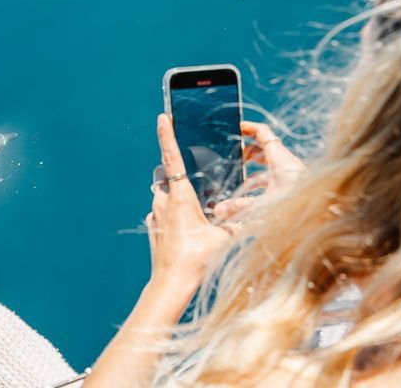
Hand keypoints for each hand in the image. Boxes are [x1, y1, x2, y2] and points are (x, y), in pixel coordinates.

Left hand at [146, 114, 230, 295]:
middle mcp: (163, 201)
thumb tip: (248, 215)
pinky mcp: (152, 226)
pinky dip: (175, 214)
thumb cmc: (196, 260)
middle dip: (183, 175)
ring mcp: (155, 214)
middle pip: (170, 177)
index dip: (168, 135)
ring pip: (167, 195)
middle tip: (198, 184)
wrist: (171, 283)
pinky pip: (163, 212)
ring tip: (197, 215)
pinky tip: (187, 230)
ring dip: (180, 198)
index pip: (172, 158)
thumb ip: (235, 222)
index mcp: (180, 197)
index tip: (162, 116)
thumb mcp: (223, 238)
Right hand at [212, 121, 304, 220]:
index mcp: (281, 160)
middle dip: (246, 149)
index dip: (248, 127)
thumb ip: (240, 208)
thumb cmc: (300, 210)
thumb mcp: (265, 207)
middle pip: (263, 147)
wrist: (325, 220)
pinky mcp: (293, 187)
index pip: (263, 133)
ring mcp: (291, 175)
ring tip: (237, 174)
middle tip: (231, 154)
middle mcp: (287, 164)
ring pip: (268, 163)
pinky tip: (251, 194)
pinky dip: (260, 180)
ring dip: (252, 166)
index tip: (235, 127)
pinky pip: (272, 177)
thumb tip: (218, 210)